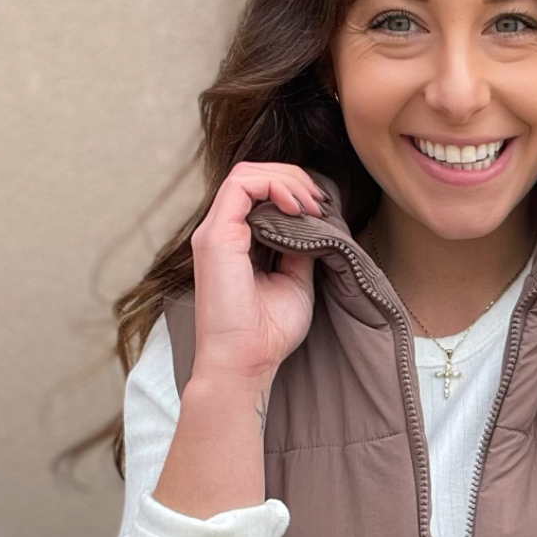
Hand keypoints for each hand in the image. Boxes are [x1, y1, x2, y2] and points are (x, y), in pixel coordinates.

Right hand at [189, 161, 329, 386]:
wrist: (245, 362)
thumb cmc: (268, 333)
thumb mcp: (296, 280)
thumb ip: (300, 248)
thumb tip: (316, 223)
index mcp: (235, 241)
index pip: (258, 191)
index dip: (293, 189)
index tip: (322, 210)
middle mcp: (221, 232)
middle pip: (253, 175)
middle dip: (293, 178)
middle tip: (320, 202)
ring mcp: (214, 232)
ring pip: (246, 173)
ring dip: (286, 180)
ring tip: (312, 204)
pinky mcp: (215, 237)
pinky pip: (241, 185)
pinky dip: (274, 187)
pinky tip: (297, 208)